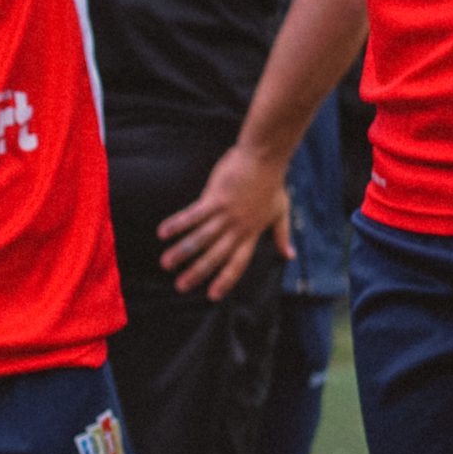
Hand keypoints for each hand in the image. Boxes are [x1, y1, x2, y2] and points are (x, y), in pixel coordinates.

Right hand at [157, 145, 290, 299]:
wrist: (265, 157)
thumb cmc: (272, 182)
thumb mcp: (280, 211)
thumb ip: (282, 235)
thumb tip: (290, 256)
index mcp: (251, 233)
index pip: (238, 262)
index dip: (226, 280)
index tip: (212, 296)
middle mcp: (238, 228)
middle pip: (216, 256)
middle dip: (198, 273)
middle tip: (181, 287)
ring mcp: (226, 214)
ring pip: (202, 238)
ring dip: (183, 252)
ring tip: (165, 263)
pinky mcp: (215, 198)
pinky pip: (194, 215)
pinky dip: (178, 224)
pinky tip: (162, 232)